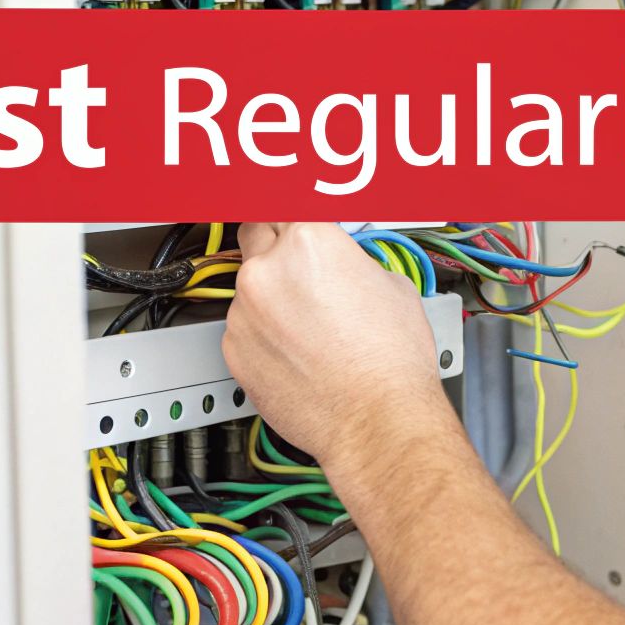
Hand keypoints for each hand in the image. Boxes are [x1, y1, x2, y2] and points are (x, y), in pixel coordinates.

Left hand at [222, 223, 442, 468]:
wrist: (375, 420)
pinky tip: (297, 350)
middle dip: (275, 242)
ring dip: (270, 294)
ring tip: (310, 324)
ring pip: (249, 286)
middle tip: (298, 260)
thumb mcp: (391, 283)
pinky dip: (263, 332)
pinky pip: (243, 327)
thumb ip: (350, 259)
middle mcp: (267, 271)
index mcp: (309, 242)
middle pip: (254, 231)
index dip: (294, 213)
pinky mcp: (233, 350)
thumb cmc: (390, 361)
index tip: (294, 216)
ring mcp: (244, 312)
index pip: (285, 203)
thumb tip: (341, 259)